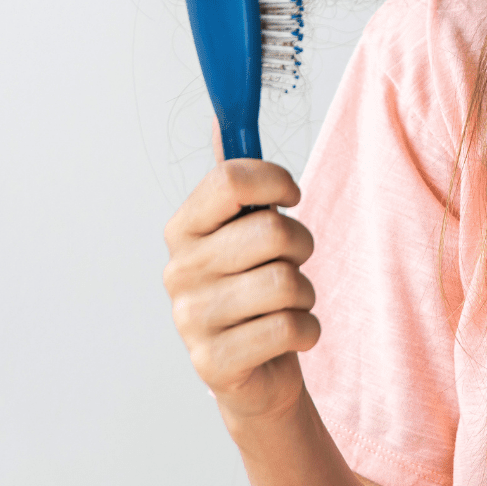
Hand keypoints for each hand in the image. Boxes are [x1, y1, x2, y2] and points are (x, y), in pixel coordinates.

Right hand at [162, 122, 319, 434]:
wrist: (254, 367)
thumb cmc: (253, 283)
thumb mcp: (241, 227)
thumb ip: (234, 179)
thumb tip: (222, 119)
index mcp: (183, 226)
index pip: (230, 180)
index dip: (275, 181)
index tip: (292, 195)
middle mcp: (178, 270)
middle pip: (271, 231)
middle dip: (302, 243)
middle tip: (295, 259)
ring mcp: (191, 319)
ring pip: (285, 281)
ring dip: (306, 292)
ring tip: (290, 300)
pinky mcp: (214, 363)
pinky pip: (289, 328)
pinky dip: (307, 330)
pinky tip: (291, 334)